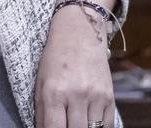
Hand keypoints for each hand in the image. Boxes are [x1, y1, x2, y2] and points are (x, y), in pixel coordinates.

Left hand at [35, 4, 113, 127]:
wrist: (80, 32)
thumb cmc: (56, 57)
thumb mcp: (41, 81)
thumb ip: (42, 110)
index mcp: (54, 92)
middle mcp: (76, 95)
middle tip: (64, 125)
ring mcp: (95, 97)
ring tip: (75, 123)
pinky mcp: (109, 97)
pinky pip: (107, 125)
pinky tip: (89, 124)